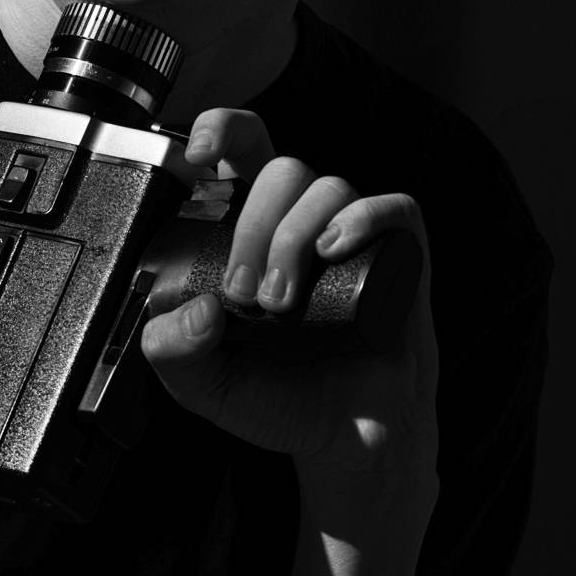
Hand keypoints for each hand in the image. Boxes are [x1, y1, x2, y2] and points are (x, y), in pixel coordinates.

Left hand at [140, 109, 438, 494]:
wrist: (346, 445)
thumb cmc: (280, 401)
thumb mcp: (205, 384)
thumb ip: (173, 352)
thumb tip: (194, 311)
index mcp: (254, 231)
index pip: (241, 149)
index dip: (220, 130)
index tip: (197, 155)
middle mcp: (304, 222)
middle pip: (282, 168)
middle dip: (254, 224)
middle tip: (243, 292)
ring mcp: (355, 236)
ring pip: (327, 185)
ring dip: (296, 235)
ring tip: (282, 302)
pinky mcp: (402, 257)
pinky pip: (394, 207)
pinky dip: (363, 218)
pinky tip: (335, 250)